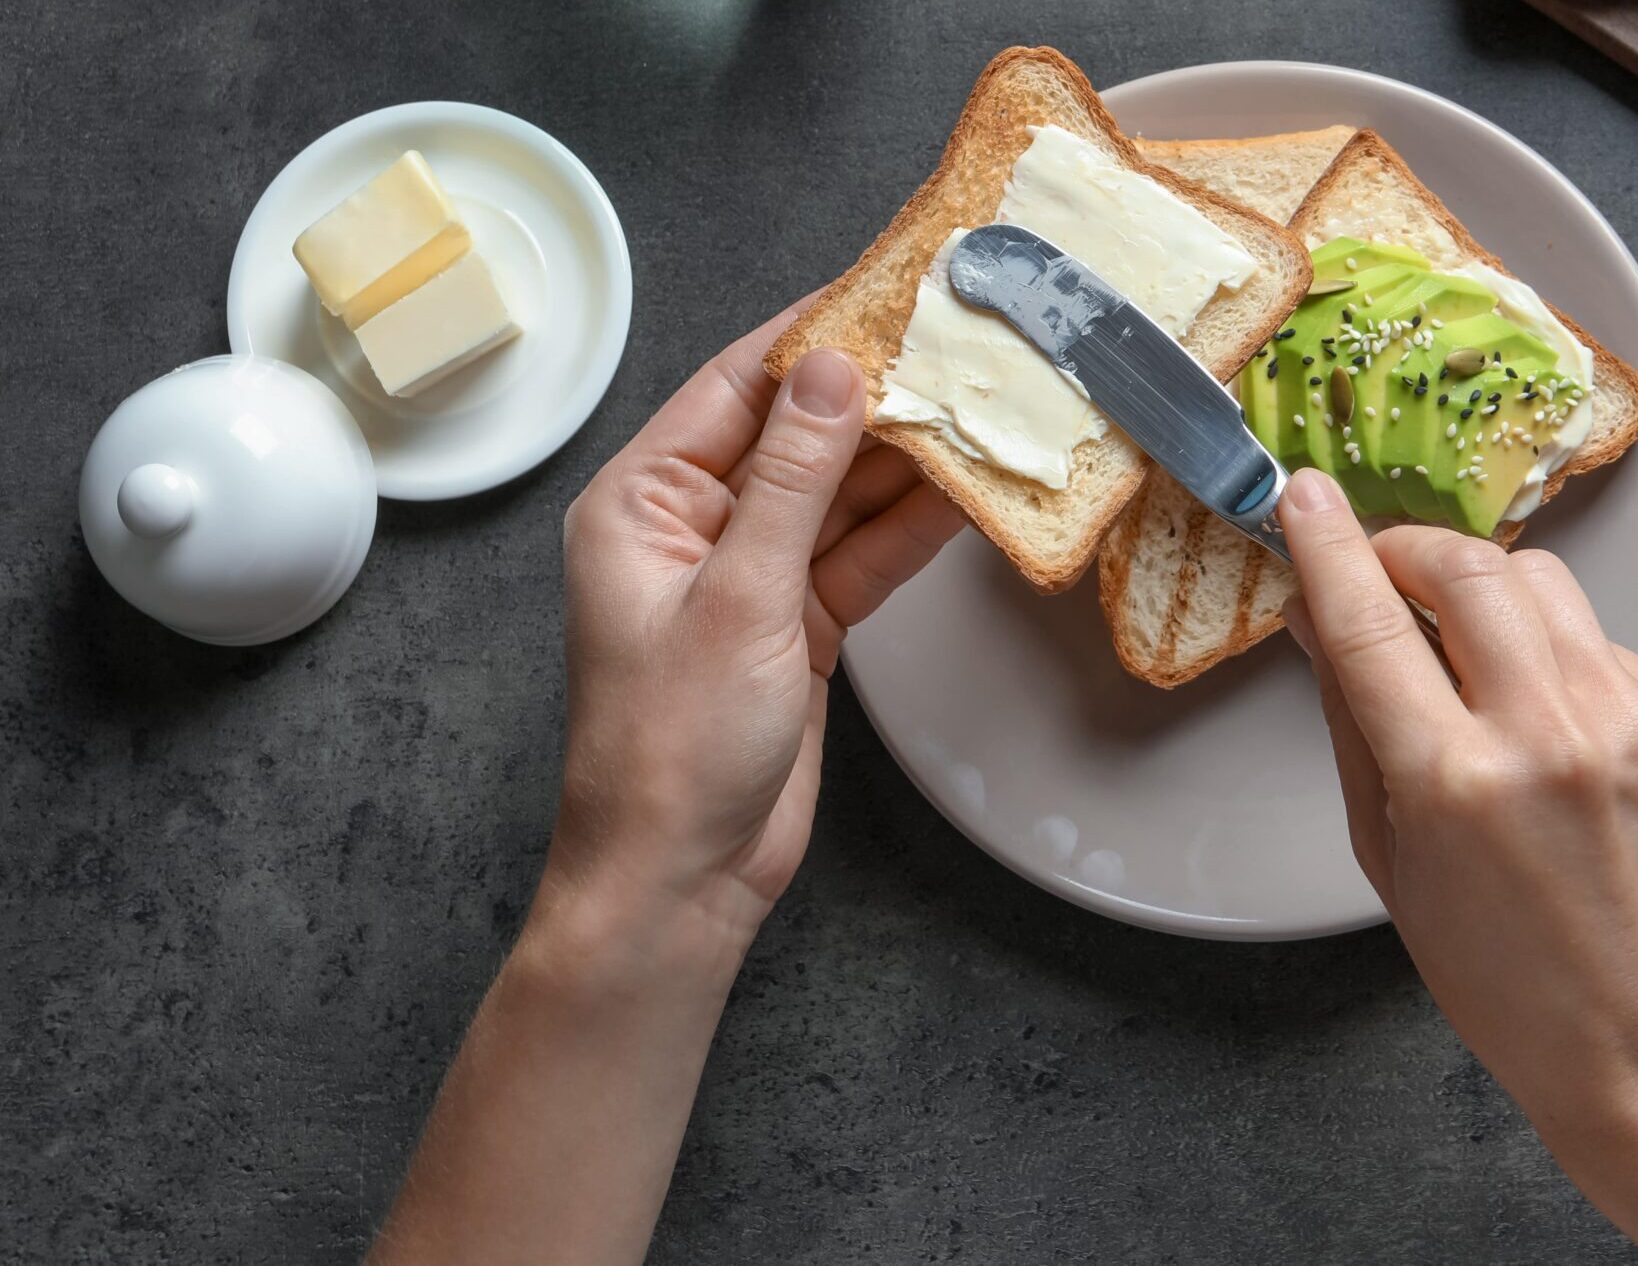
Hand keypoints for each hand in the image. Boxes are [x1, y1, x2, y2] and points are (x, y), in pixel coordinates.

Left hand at [549, 305, 966, 952]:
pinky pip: (860, 554)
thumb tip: (835, 372)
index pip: (736, 386)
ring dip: (908, 462)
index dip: (813, 335)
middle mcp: (692, 527)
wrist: (679, 881)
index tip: (889, 289)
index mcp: (643, 503)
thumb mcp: (741, 599)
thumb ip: (794, 480)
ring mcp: (748, 577)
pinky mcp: (796, 623)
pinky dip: (911, 530)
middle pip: (797, 434)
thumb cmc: (673, 750)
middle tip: (964, 348)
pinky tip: (970, 494)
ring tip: (987, 409)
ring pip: (839, 494)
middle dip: (877, 397)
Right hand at [1277, 469, 1637, 1262]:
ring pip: (1539, 581)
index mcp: (1456, 783)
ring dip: (1482, 586)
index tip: (1301, 495)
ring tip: (1458, 638)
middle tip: (1380, 568)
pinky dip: (1551, 648)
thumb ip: (1353, 730)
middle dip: (1407, 549)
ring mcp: (1626, 718)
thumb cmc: (1508, 981)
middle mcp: (1547, 734)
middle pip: (1465, 569)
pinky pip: (1597, 638)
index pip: (1371, 623)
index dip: (1327, 545)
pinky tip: (1539, 709)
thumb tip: (1319, 621)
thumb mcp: (1391, 865)